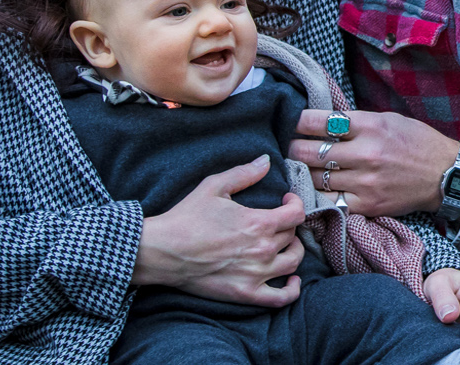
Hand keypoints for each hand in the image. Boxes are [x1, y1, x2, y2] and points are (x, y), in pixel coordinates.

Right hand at [132, 155, 307, 306]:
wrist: (162, 251)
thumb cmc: (186, 217)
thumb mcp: (214, 186)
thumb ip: (243, 173)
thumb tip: (266, 160)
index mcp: (259, 222)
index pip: (297, 213)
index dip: (295, 203)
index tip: (286, 200)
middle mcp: (263, 249)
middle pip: (292, 236)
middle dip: (287, 225)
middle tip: (276, 222)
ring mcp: (256, 274)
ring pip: (293, 262)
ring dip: (293, 251)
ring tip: (284, 246)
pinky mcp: (245, 293)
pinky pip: (281, 298)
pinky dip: (292, 290)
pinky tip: (291, 281)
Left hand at [288, 109, 459, 215]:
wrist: (446, 175)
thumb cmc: (417, 143)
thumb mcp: (389, 119)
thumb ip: (357, 121)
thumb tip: (323, 121)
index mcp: (371, 126)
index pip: (321, 122)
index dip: (299, 122)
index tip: (291, 122)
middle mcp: (366, 153)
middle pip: (312, 152)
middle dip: (294, 149)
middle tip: (289, 148)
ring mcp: (365, 181)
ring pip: (316, 178)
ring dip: (303, 172)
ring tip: (298, 168)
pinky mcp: (367, 204)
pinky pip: (330, 201)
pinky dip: (318, 195)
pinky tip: (313, 189)